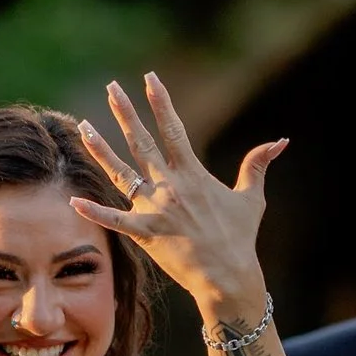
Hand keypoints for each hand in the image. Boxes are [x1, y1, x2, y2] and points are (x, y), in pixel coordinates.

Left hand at [77, 74, 283, 327]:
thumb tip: (280, 141)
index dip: (161, 102)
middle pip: (143, 142)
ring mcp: (156, 209)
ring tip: (84, 127)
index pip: (174, 129)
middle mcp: (171, 186)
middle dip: (126, 113)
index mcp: (193, 174)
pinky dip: (95, 211)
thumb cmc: (240, 238)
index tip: (150, 79)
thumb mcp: (251, 198)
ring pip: (122, 172)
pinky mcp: (146, 233)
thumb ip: (258, 165)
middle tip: (113, 89)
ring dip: (101, 149)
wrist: (228, 276)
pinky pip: (116, 219)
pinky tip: (74, 200)